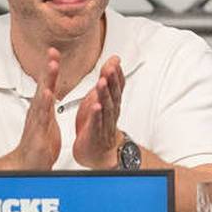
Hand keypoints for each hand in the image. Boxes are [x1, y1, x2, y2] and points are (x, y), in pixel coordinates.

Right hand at [9, 47, 62, 169]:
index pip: (47, 84)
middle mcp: (38, 112)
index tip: (54, 51)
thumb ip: (48, 106)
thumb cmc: (39, 144)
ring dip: (47, 80)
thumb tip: (49, 92)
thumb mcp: (47, 121)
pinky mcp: (38, 133)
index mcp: (42, 108)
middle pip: (43, 85)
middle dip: (48, 68)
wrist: (28, 165)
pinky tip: (47, 94)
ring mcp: (36, 121)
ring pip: (42, 97)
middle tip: (53, 52)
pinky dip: (44, 105)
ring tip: (52, 65)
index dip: (51, 68)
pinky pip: (42, 117)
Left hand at [74, 54, 124, 168]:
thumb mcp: (101, 97)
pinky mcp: (95, 133)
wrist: (99, 151)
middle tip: (110, 67)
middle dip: (112, 80)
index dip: (116, 73)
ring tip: (102, 82)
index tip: (114, 60)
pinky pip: (97, 123)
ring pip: (106, 106)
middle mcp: (110, 111)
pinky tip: (96, 106)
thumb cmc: (99, 123)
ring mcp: (104, 122)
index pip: (117, 85)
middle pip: (113, 93)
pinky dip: (96, 114)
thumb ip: (107, 79)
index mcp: (111, 101)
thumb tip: (113, 61)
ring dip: (105, 93)